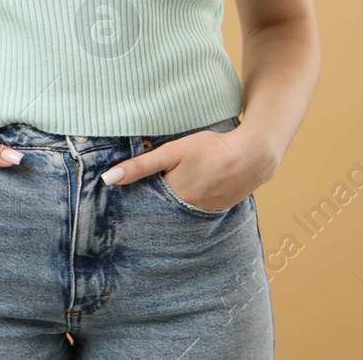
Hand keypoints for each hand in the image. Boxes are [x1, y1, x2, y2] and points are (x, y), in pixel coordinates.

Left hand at [99, 124, 275, 211]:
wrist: (253, 154)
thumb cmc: (211, 148)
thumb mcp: (172, 152)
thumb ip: (141, 165)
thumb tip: (109, 179)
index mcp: (174, 198)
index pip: (147, 203)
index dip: (137, 197)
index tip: (128, 195)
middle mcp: (188, 211)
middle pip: (164, 208)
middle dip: (156, 200)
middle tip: (154, 185)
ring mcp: (206, 212)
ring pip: (181, 209)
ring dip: (175, 201)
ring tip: (177, 184)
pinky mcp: (220, 208)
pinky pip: (199, 209)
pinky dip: (193, 200)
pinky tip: (197, 185)